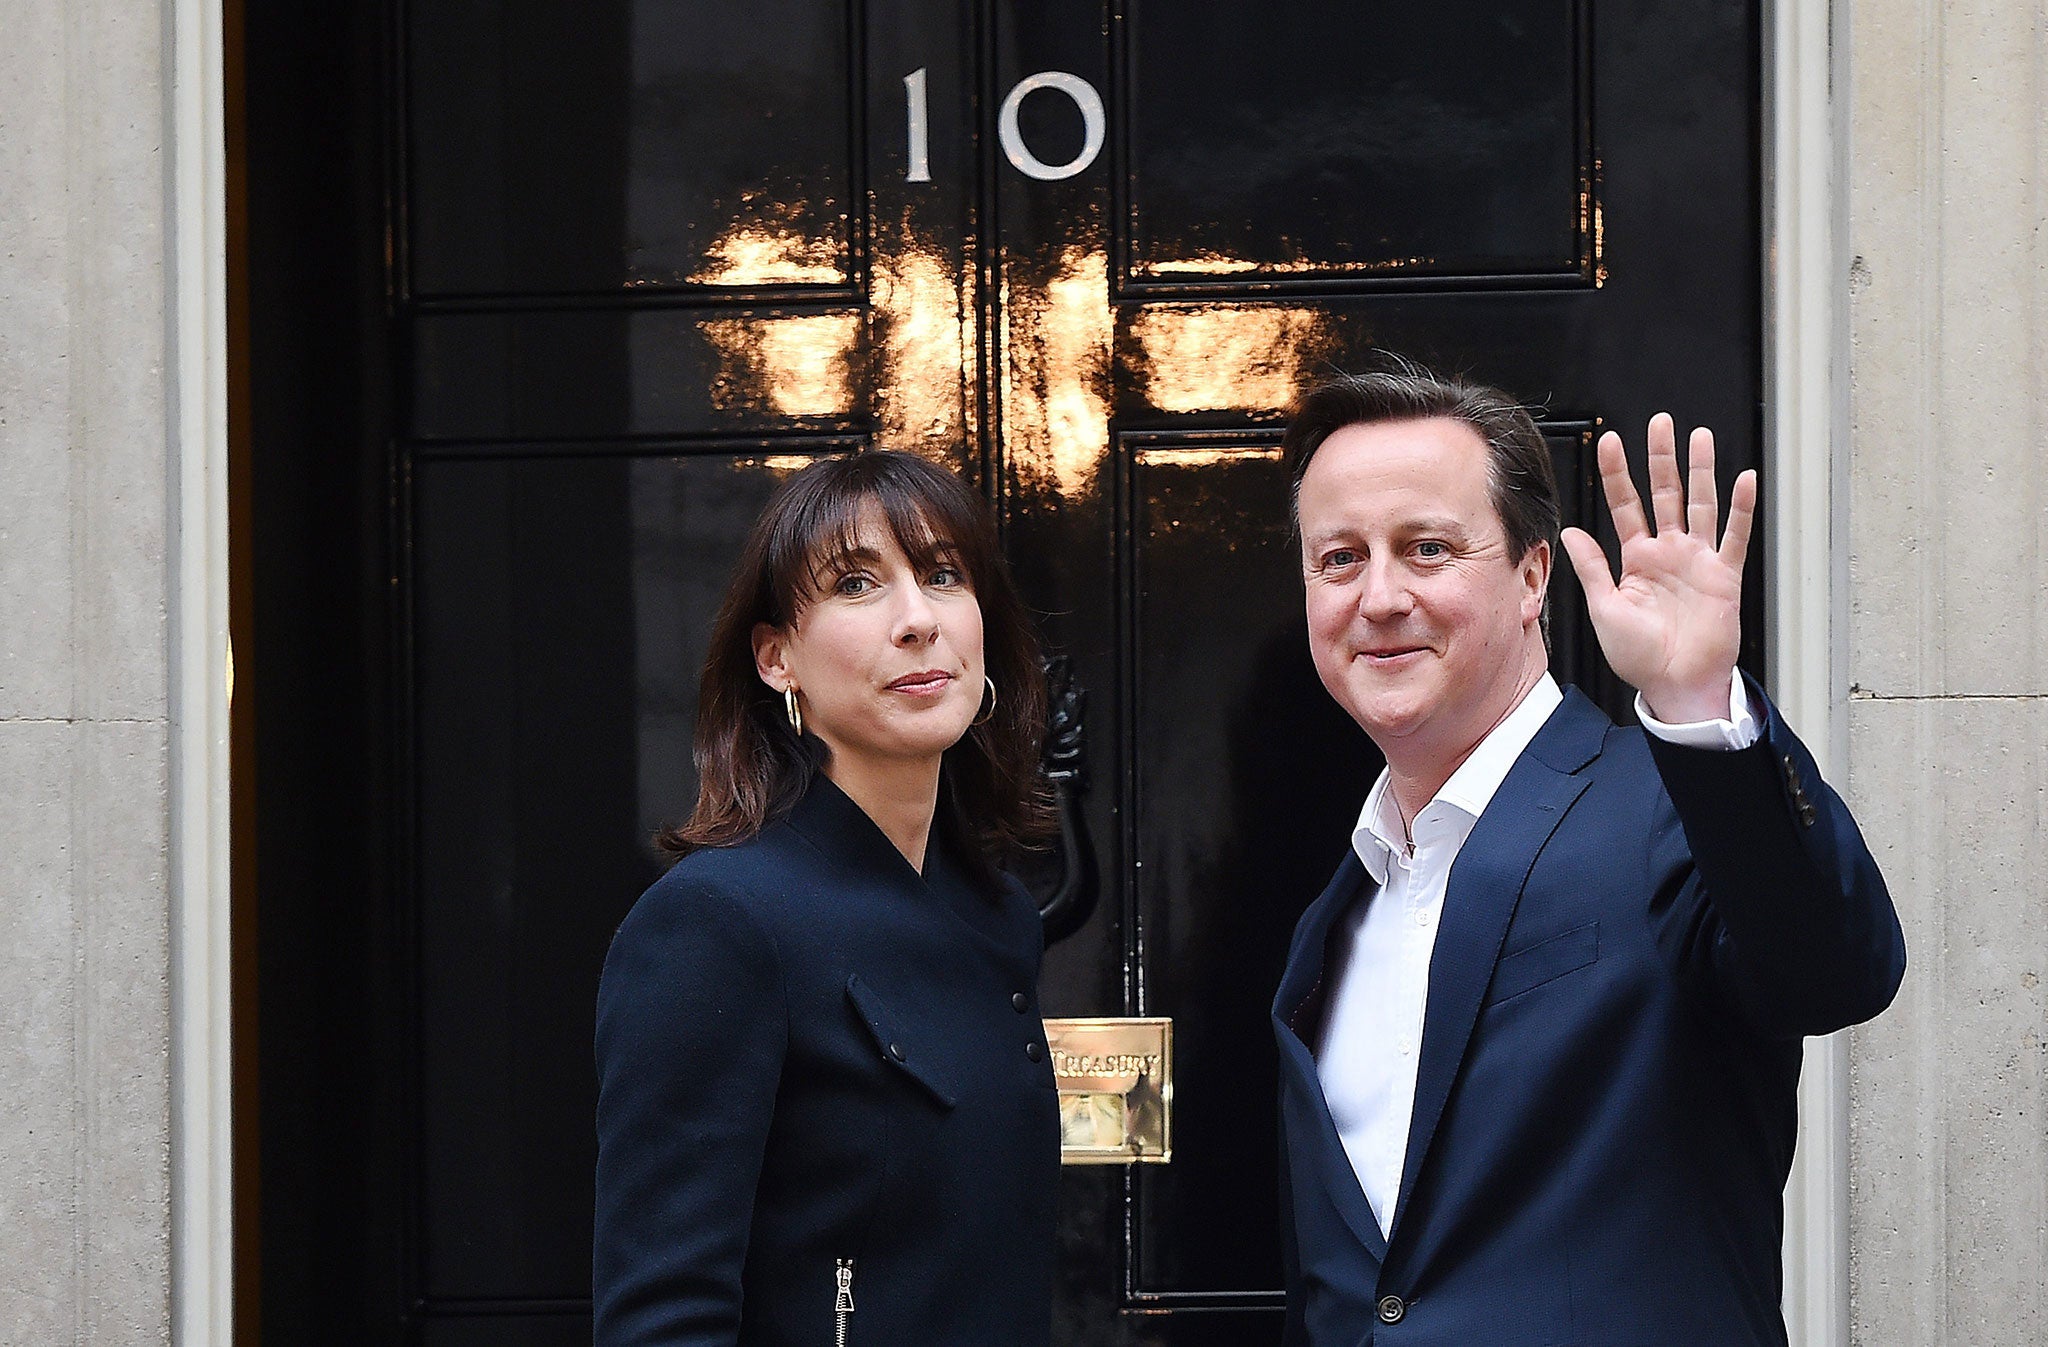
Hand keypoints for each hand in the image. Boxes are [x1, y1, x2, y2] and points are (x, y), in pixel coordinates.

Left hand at [1560, 413, 1756, 723]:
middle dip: (1662, 458)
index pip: (1625, 506)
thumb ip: (1592, 568)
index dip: (1618, 474)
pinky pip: (1734, 536)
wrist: (1675, 685)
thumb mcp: (1605, 609)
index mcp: (1636, 559)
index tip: (1611, 443)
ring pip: (1701, 504)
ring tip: (1701, 438)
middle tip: (1661, 423)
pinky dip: (1741, 509)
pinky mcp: (1724, 576)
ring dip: (1702, 471)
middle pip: (1665, 494)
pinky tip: (1743, 480)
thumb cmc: (1639, 656)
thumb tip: (1570, 533)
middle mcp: (1668, 553)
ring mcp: (1698, 560)